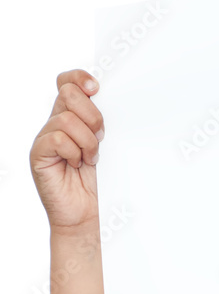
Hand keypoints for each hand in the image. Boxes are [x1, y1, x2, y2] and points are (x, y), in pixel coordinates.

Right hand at [29, 69, 104, 229]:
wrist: (82, 215)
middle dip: (92, 116)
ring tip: (88, 158)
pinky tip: (76, 164)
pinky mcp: (39, 154)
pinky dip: (74, 152)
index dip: (79, 78)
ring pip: (67, 119)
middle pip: (69, 94)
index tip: (96, 87)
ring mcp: (45, 138)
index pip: (67, 83)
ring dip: (87, 142)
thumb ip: (97, 124)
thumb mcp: (99, 148)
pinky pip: (58, 139)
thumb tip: (103, 101)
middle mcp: (55, 124)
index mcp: (69, 117)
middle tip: (99, 137)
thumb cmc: (91, 184)